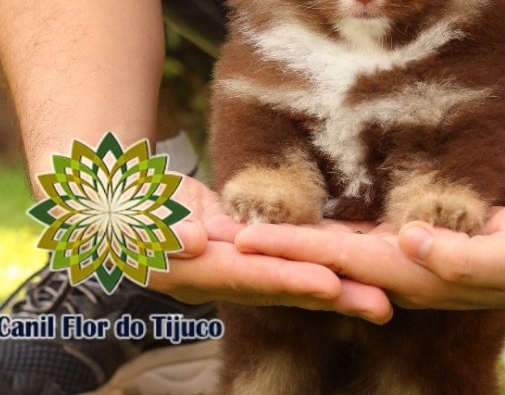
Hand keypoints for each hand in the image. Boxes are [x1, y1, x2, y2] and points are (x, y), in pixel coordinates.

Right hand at [147, 175, 392, 322]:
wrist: (126, 200)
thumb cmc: (122, 204)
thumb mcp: (134, 213)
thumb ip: (161, 229)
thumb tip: (195, 243)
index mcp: (197, 272)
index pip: (251, 276)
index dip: (289, 280)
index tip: (329, 284)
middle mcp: (225, 274)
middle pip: (285, 286)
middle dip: (333, 295)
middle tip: (382, 304)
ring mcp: (239, 261)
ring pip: (295, 272)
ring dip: (338, 282)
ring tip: (383, 293)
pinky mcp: (247, 243)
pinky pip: (290, 251)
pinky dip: (322, 253)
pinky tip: (356, 253)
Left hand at [235, 195, 504, 311]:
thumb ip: (460, 256)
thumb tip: (408, 244)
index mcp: (418, 274)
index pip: (342, 259)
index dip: (294, 249)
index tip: (248, 239)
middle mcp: (404, 272)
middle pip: (328, 257)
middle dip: (278, 248)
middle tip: (228, 234)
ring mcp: (410, 261)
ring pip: (341, 250)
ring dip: (298, 242)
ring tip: (256, 229)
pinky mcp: (419, 243)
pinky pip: (365, 238)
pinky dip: (332, 232)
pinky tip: (313, 222)